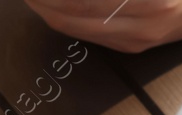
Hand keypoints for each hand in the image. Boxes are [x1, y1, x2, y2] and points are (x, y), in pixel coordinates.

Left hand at [24, 0, 181, 52]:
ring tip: (34, 0)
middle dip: (41, 1)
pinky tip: (57, 10)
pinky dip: (70, 20)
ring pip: (77, 27)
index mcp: (147, 2)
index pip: (78, 1)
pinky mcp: (141, 43)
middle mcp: (142, 23)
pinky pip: (94, 35)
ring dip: (49, 11)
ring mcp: (140, 37)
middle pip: (70, 14)